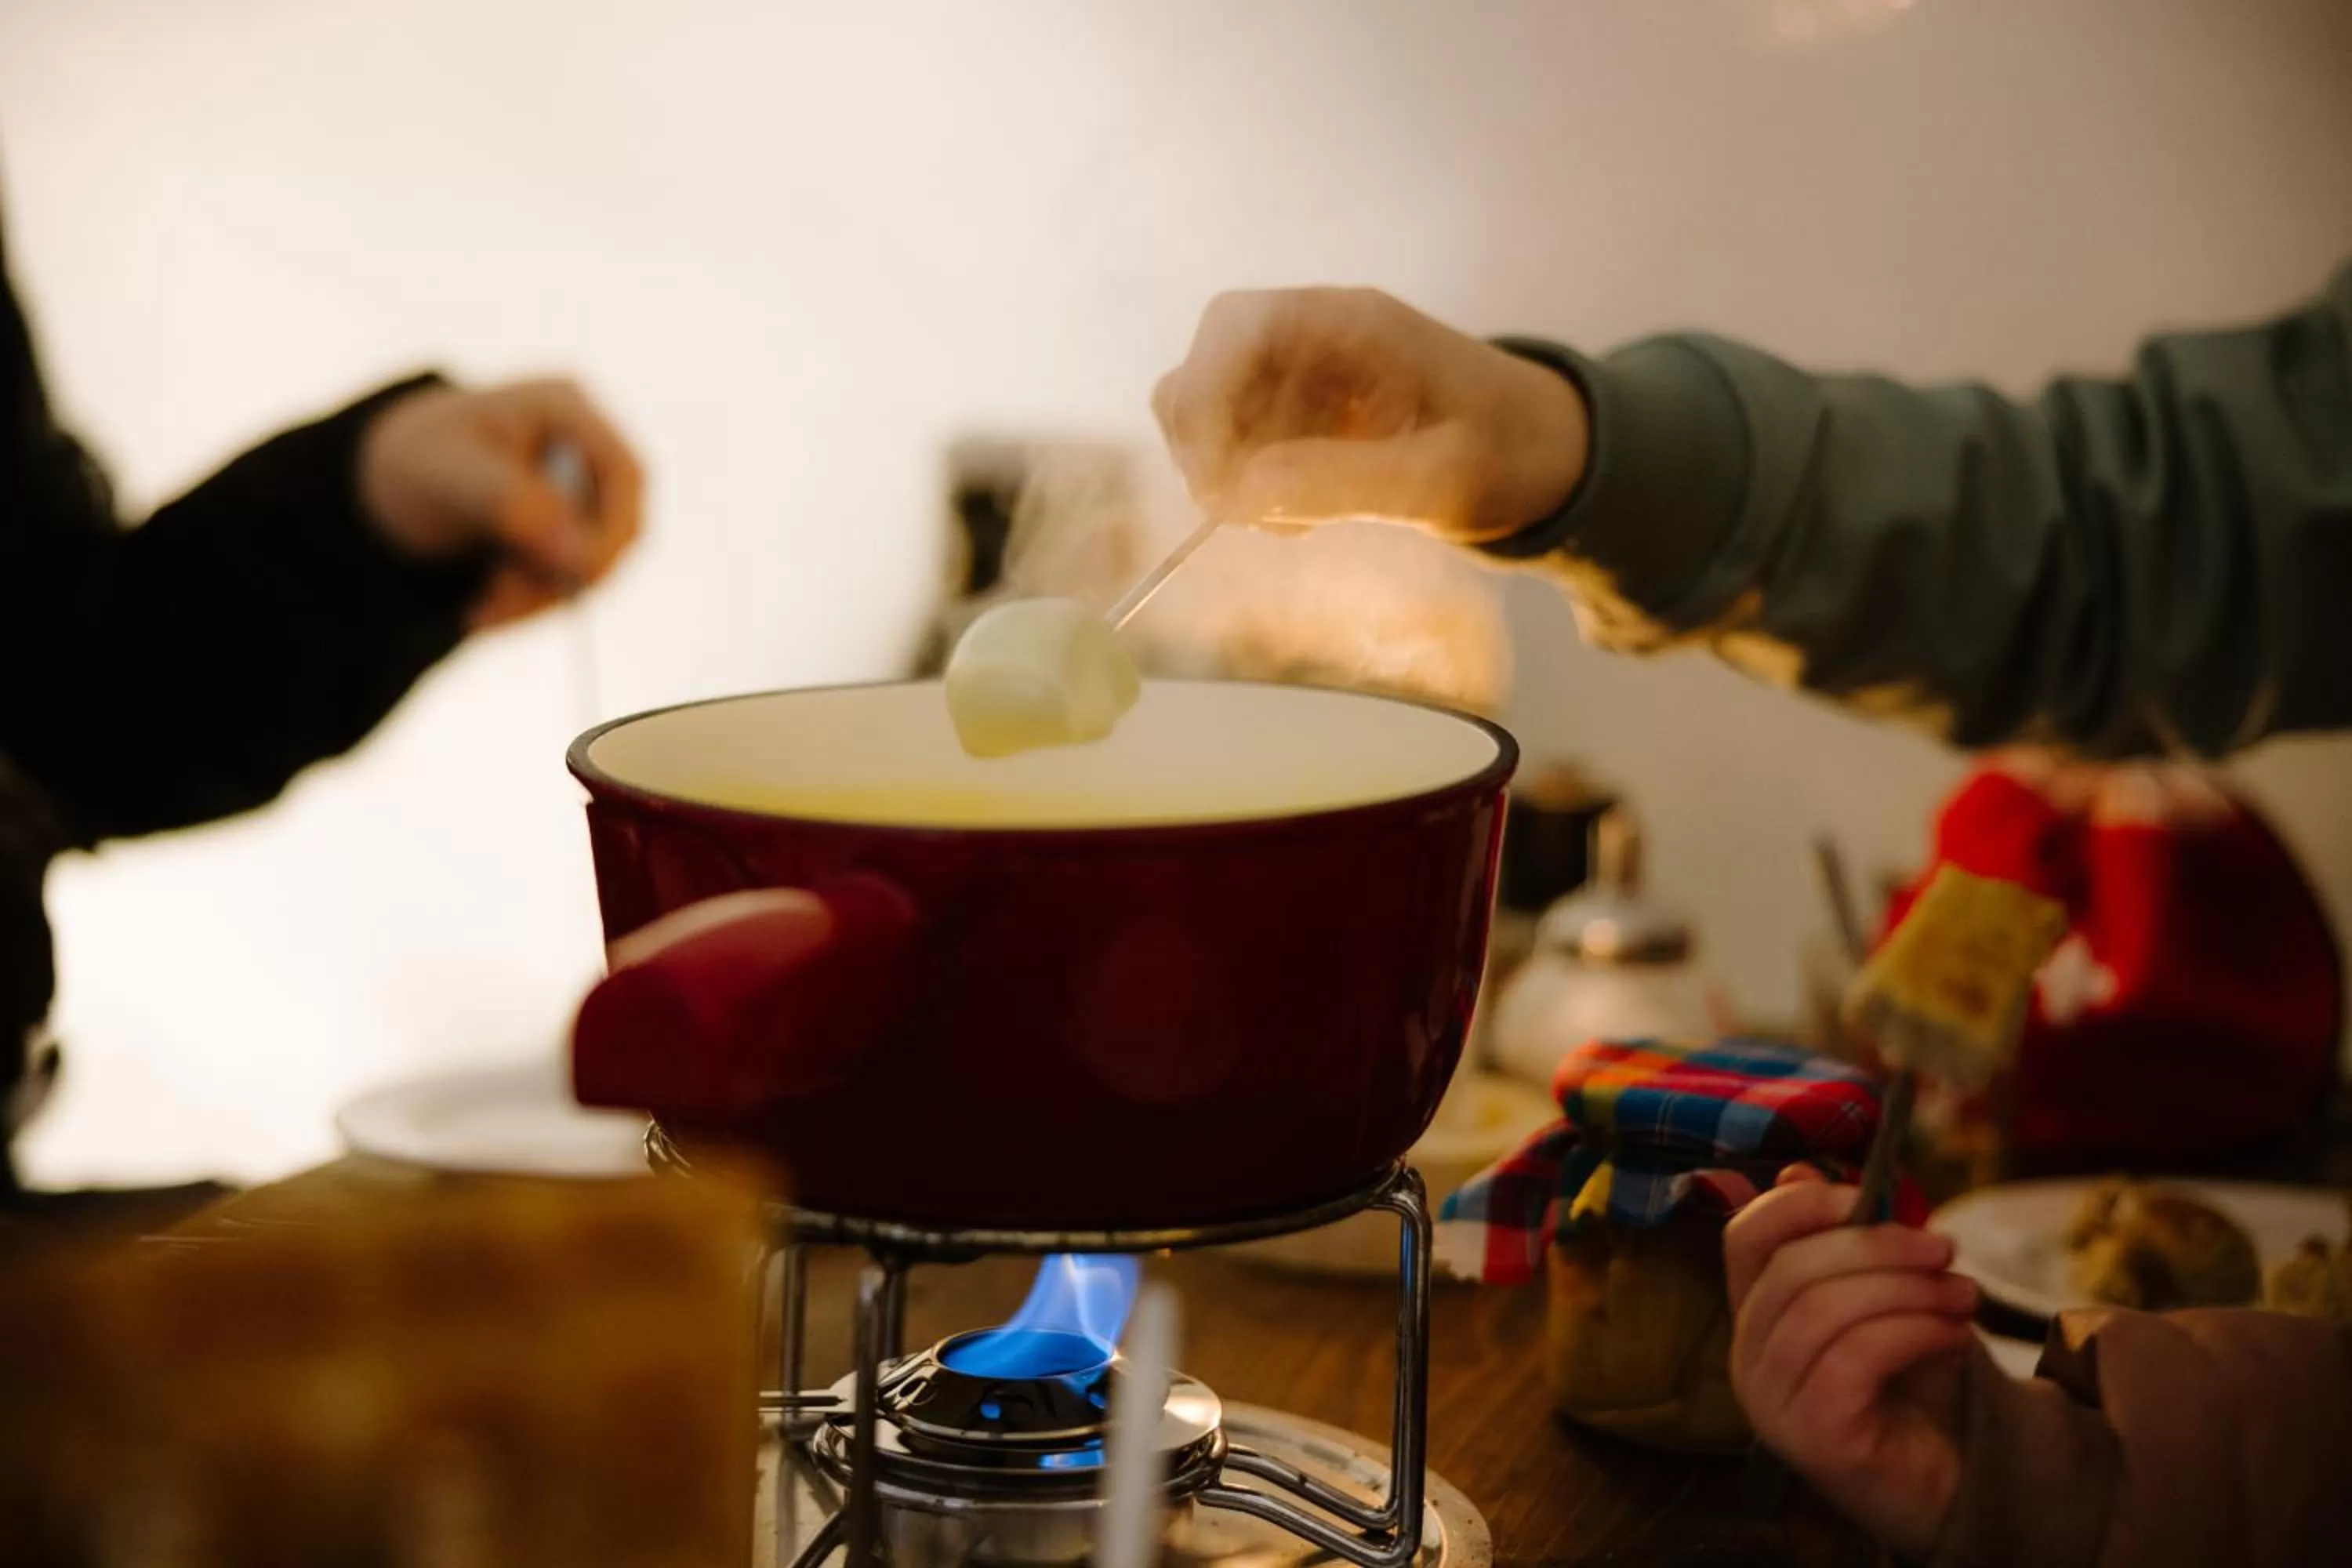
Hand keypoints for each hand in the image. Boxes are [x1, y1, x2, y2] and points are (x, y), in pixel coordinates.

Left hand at [358, 379, 644, 628]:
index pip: (625, 472)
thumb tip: (576, 556)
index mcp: (563, 407)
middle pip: (616, 527)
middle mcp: (585, 448)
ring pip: (595, 564)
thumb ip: (509, 503)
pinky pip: (571, 581)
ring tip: (478, 611)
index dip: (611, 530)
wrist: (394, 480)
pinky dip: (531, 603)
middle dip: (562, 576)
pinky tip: (484, 609)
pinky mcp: (571, 532)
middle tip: (496, 603)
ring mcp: (583, 493)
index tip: (571, 577)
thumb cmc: (416, 459)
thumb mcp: (446, 474)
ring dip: (540, 599)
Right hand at [1151, 288, 1589, 543]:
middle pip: (1206, 367)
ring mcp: (1305, 376)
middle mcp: (1316, 337)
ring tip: (1292, 521)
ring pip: (1211, 412)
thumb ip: (1344, 481)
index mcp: (1353, 323)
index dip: (1205, 398)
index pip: (1235, 327)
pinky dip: (1250, 488)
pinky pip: (1240, 445)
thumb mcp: (1440, 479)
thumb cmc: (1511, 453)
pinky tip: (1302, 517)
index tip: (1218, 481)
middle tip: (1243, 514)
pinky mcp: (1303, 416)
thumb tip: (1242, 492)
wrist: (1548, 455)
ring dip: (1228, 473)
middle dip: (1207, 444)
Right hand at [1724, 1166, 1977, 1561]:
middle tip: (1945, 1249)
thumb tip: (1799, 1171)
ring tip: (1964, 1295)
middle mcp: (1749, 1358)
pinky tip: (1954, 1336)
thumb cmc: (1912, 1382)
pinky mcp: (1811, 1436)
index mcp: (1757, 1314)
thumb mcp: (1886, 1295)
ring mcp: (1772, 1401)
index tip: (1865, 1195)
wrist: (1949, 1482)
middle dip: (1877, 1246)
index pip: (1744, 1238)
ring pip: (1822, 1310)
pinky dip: (1911, 1333)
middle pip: (1792, 1267)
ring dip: (1906, 1290)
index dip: (1797, 1204)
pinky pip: (1852, 1359)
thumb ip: (1848, 1242)